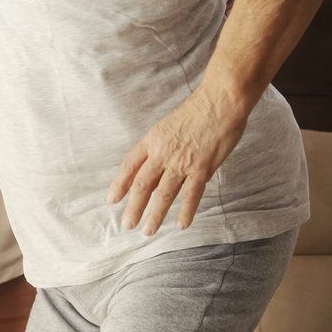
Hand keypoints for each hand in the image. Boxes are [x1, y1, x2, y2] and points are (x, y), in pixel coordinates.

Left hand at [108, 86, 250, 236]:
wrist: (220, 101)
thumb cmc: (198, 109)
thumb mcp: (169, 125)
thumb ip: (163, 146)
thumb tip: (161, 166)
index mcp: (152, 140)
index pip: (129, 166)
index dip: (119, 184)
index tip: (112, 199)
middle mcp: (162, 153)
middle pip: (142, 185)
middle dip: (133, 207)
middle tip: (127, 224)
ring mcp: (181, 162)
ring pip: (163, 194)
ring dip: (154, 215)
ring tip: (148, 230)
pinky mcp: (201, 168)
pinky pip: (191, 194)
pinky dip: (185, 211)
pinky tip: (180, 225)